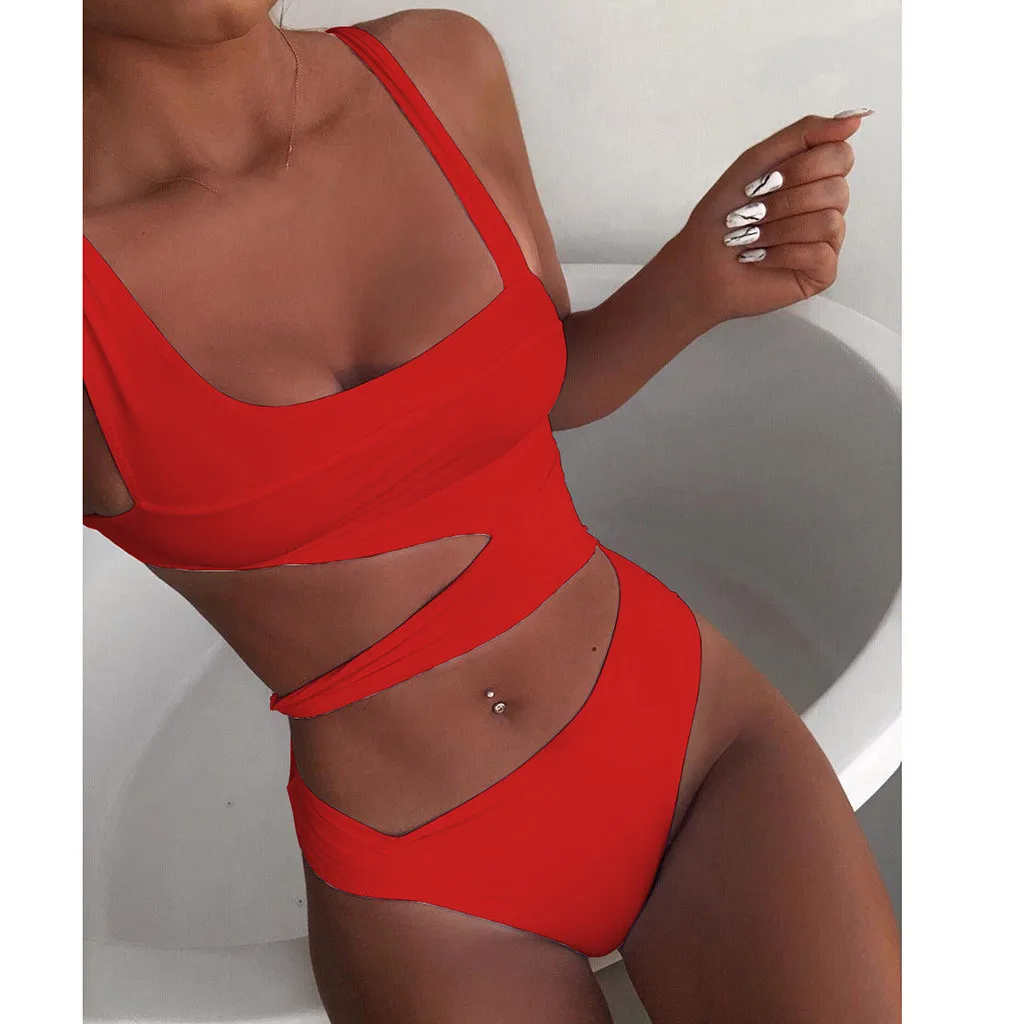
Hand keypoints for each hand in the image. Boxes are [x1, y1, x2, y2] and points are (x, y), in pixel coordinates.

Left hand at [667, 110, 870, 325]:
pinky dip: (782, 253)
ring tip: (751, 237)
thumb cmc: (725, 214)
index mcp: (816, 177)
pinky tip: (760, 257)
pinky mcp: (822, 272)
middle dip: (785, 201)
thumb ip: (807, 132)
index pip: (841, 155)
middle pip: (837, 188)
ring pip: (829, 221)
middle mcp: (828, 207)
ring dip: (779, 229)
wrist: (700, 262)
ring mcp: (828, 241)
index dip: (802, 167)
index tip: (767, 181)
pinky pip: (819, 254)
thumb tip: (855, 119)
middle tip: (753, 213)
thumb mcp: (760, 159)